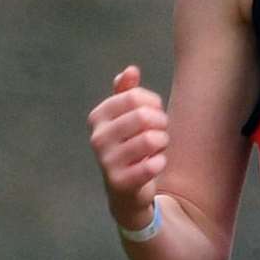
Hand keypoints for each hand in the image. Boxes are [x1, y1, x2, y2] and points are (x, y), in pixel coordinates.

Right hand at [87, 65, 168, 228]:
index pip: (135, 96)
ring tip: (156, 149)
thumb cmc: (130, 145)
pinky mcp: (119, 182)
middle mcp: (97, 137)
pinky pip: (152, 166)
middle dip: (161, 123)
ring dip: (162, 143)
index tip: (154, 114)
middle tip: (160, 133)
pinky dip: (160, 163)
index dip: (154, 104)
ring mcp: (106, 160)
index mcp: (98, 116)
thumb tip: (130, 70)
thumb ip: (127, 92)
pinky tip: (154, 165)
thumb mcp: (127, 116)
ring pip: (151, 139)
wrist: (127, 189)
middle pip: (144, 116)